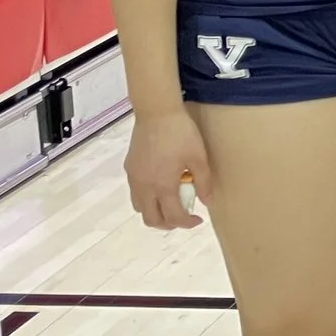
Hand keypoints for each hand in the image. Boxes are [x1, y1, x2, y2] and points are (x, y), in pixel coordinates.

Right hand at [125, 106, 211, 228]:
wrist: (156, 112)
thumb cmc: (181, 133)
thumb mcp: (199, 157)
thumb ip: (203, 182)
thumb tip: (206, 202)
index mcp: (163, 186)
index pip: (173, 216)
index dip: (187, 223)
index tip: (198, 220)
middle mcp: (144, 187)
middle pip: (151, 219)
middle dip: (168, 223)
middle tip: (183, 216)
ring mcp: (134, 178)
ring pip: (140, 208)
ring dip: (155, 212)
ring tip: (170, 203)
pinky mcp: (129, 168)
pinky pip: (135, 193)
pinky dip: (147, 198)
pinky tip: (159, 186)